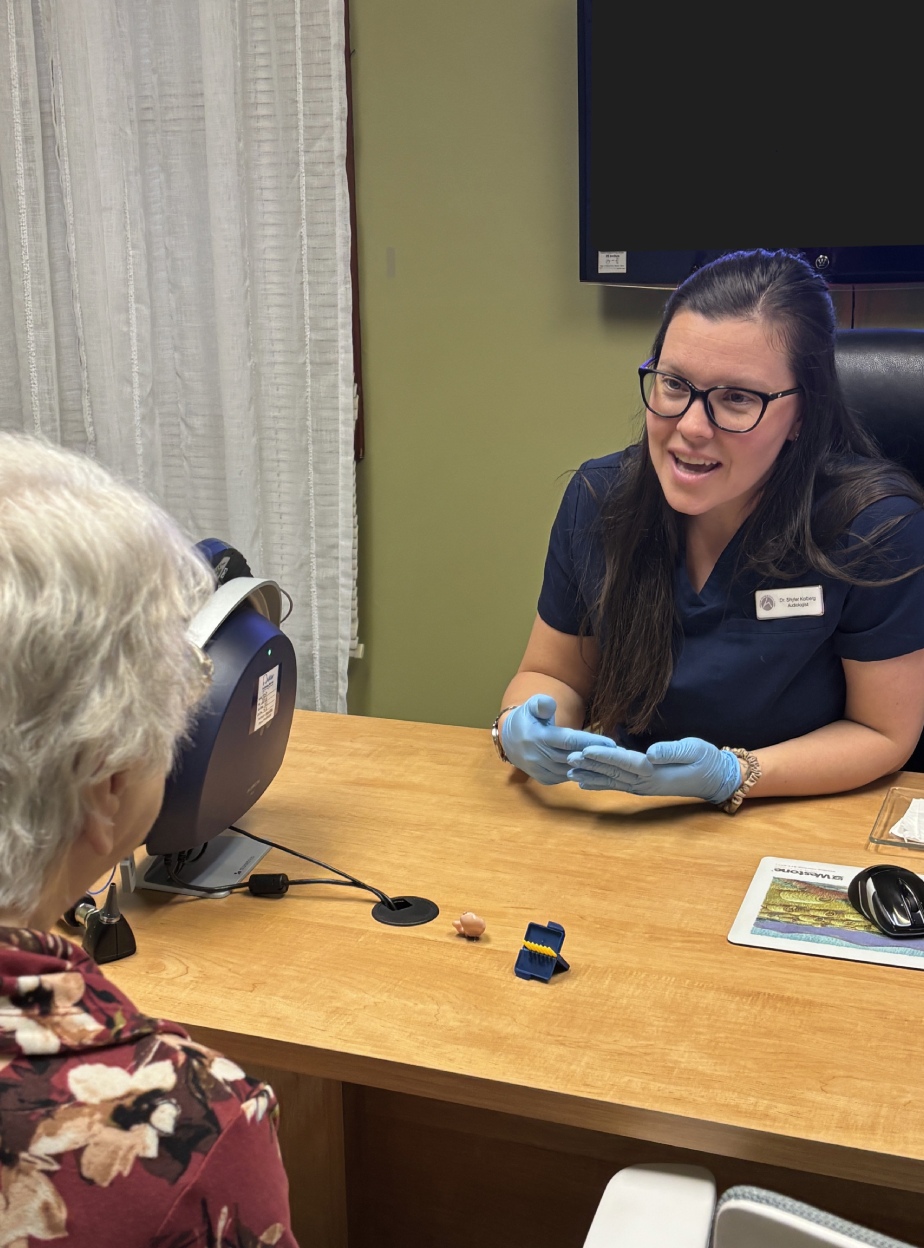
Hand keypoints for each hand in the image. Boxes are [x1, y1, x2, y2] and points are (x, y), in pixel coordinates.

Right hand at [501, 695, 616, 784]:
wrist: (509, 741)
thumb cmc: (527, 719)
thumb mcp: (531, 706)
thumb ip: (541, 703)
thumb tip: (549, 703)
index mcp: (538, 737)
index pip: (569, 740)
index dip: (590, 741)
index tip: (611, 742)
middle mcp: (539, 756)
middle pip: (573, 757)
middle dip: (596, 756)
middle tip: (619, 753)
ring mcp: (541, 770)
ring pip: (571, 771)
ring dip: (591, 768)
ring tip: (612, 763)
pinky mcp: (544, 779)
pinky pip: (566, 778)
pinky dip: (581, 774)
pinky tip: (597, 770)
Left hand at [567, 736, 740, 803]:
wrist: (715, 778)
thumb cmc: (706, 760)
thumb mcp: (694, 749)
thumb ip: (672, 750)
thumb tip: (651, 753)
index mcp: (656, 772)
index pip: (626, 762)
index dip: (605, 756)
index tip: (586, 750)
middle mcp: (645, 783)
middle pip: (613, 774)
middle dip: (590, 766)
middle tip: (568, 759)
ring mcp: (643, 787)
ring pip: (612, 781)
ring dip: (590, 776)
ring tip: (569, 771)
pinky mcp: (643, 786)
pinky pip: (617, 785)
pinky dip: (599, 783)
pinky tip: (584, 782)